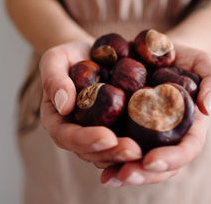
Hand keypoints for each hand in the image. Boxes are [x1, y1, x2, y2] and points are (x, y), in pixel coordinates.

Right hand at [39, 41, 142, 168]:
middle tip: (134, 151)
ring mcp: (98, 134)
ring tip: (146, 152)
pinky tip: (156, 143)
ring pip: (110, 155)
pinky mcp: (118, 130)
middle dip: (113, 154)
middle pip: (92, 152)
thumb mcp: (56, 59)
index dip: (87, 141)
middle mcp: (77, 133)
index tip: (108, 137)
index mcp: (58, 121)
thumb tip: (64, 106)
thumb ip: (53, 79)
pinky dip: (140, 146)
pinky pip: (126, 142)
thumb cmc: (70, 56)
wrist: (92, 54)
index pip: (68, 137)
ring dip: (127, 156)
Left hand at [100, 44, 210, 185]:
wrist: (158, 51)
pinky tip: (94, 158)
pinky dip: (106, 155)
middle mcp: (168, 137)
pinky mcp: (126, 127)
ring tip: (107, 175)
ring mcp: (147, 135)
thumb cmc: (185, 58)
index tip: (150, 160)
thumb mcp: (203, 62)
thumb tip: (209, 107)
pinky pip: (118, 147)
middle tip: (123, 174)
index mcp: (190, 127)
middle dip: (143, 174)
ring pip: (137, 162)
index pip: (186, 150)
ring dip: (122, 171)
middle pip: (160, 166)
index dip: (171, 159)